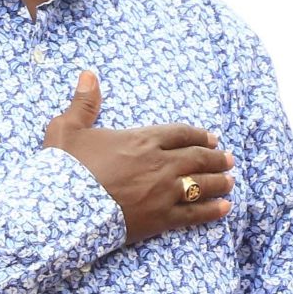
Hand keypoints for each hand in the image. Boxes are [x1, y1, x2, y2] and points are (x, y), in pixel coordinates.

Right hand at [43, 70, 233, 244]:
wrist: (62, 208)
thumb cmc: (64, 168)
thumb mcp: (67, 129)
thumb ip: (84, 103)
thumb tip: (88, 74)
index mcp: (141, 140)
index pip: (179, 134)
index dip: (198, 136)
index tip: (211, 138)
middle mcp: (158, 164)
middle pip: (197, 158)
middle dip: (216, 158)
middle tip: (228, 159)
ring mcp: (162, 192)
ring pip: (201, 184)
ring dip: (219, 182)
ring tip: (230, 182)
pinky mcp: (159, 219)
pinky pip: (193, 214)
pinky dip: (211, 210)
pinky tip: (224, 209)